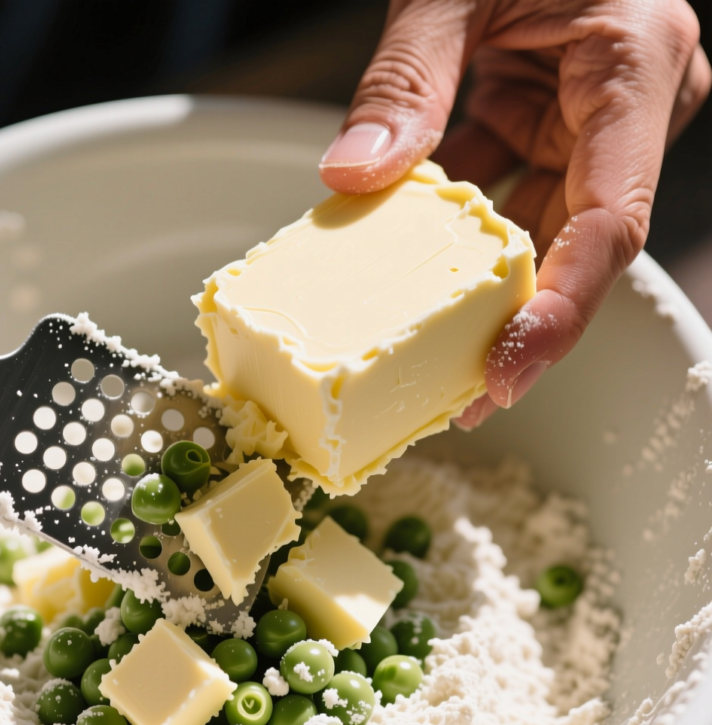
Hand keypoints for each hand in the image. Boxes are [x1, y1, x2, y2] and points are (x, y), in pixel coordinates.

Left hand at [319, 0, 709, 426]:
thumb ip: (405, 81)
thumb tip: (351, 176)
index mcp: (632, 67)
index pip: (609, 224)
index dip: (559, 312)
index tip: (504, 372)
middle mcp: (622, 111)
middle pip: (574, 250)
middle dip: (515, 328)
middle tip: (454, 398)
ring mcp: (588, 123)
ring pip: (539, 236)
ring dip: (480, 294)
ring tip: (424, 359)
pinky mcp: (549, 126)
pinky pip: (508, 199)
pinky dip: (458, 239)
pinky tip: (409, 278)